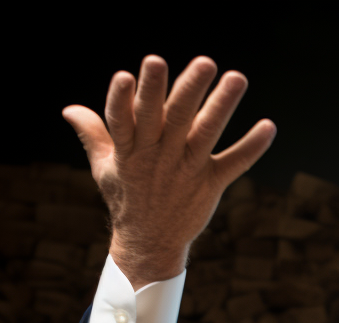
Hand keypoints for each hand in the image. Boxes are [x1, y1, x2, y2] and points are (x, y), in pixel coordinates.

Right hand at [63, 55, 275, 288]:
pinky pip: (234, 164)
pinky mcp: (210, 184)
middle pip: (173, 118)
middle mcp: (160, 157)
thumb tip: (70, 108)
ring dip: (222, 106)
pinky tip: (269, 127)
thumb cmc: (127, 198)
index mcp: (131, 150)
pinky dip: (252, 147)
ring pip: (205, 134)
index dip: (123, 100)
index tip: (126, 76)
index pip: (124, 120)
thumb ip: (94, 133)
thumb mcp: (105, 167)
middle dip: (185, 89)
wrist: (149, 243)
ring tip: (237, 78)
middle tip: (203, 62)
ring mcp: (186, 170)